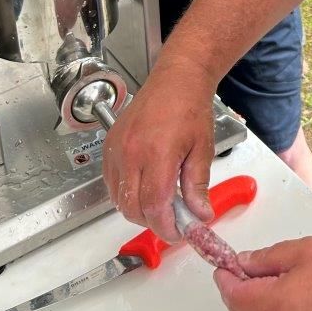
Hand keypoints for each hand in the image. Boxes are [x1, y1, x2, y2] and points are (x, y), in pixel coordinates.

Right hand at [102, 61, 215, 242]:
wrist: (176, 79)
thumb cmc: (190, 108)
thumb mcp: (202, 149)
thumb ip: (198, 186)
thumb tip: (200, 215)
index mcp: (157, 154)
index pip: (154, 206)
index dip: (166, 227)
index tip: (179, 232)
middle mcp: (130, 153)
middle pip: (132, 208)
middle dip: (152, 222)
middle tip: (172, 220)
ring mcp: (116, 149)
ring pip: (118, 198)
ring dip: (138, 210)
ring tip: (161, 202)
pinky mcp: (109, 145)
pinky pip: (110, 182)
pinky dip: (125, 193)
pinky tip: (144, 187)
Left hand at [214, 237, 311, 310]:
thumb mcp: (306, 250)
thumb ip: (268, 258)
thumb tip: (245, 263)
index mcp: (276, 306)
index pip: (234, 298)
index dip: (225, 281)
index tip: (224, 269)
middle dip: (238, 299)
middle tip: (246, 275)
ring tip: (279, 286)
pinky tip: (297, 305)